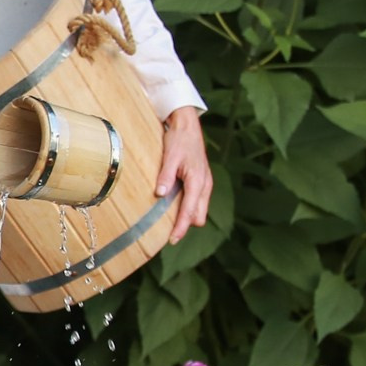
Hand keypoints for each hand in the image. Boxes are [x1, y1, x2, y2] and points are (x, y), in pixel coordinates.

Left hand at [157, 106, 213, 242]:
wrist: (188, 126)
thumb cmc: (180, 140)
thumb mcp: (170, 157)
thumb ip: (165, 176)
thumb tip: (159, 194)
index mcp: (198, 181)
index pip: (190, 212)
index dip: (181, 228)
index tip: (172, 240)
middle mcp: (205, 185)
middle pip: (198, 216)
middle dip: (186, 224)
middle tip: (168, 232)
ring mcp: (206, 183)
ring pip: (200, 209)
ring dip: (188, 216)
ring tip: (170, 221)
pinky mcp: (202, 181)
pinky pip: (198, 201)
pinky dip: (189, 207)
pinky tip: (175, 206)